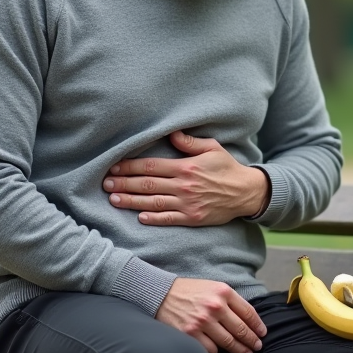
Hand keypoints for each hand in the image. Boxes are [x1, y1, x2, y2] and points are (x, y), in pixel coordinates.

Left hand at [103, 131, 268, 225]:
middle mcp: (184, 186)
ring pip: (153, 202)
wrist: (246, 192)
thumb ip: (190, 142)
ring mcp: (187, 203)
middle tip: (106, 183)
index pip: (151, 166)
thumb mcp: (212, 148)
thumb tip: (172, 133)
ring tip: (114, 199)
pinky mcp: (192, 218)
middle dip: (124, 183)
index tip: (114, 166)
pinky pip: (168, 219)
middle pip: (147, 184)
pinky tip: (139, 216)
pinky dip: (153, 218)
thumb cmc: (227, 168)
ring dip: (131, 201)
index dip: (130, 166)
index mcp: (186, 167)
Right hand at [157, 277, 266, 352]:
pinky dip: (216, 352)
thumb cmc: (191, 291)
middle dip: (252, 341)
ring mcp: (202, 321)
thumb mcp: (214, 287)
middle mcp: (215, 306)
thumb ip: (231, 300)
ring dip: (239, 350)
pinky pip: (211, 350)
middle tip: (257, 347)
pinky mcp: (190, 334)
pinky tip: (219, 351)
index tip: (262, 334)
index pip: (248, 312)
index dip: (258, 326)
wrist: (162, 294)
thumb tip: (250, 319)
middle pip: (241, 330)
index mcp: (223, 292)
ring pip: (228, 343)